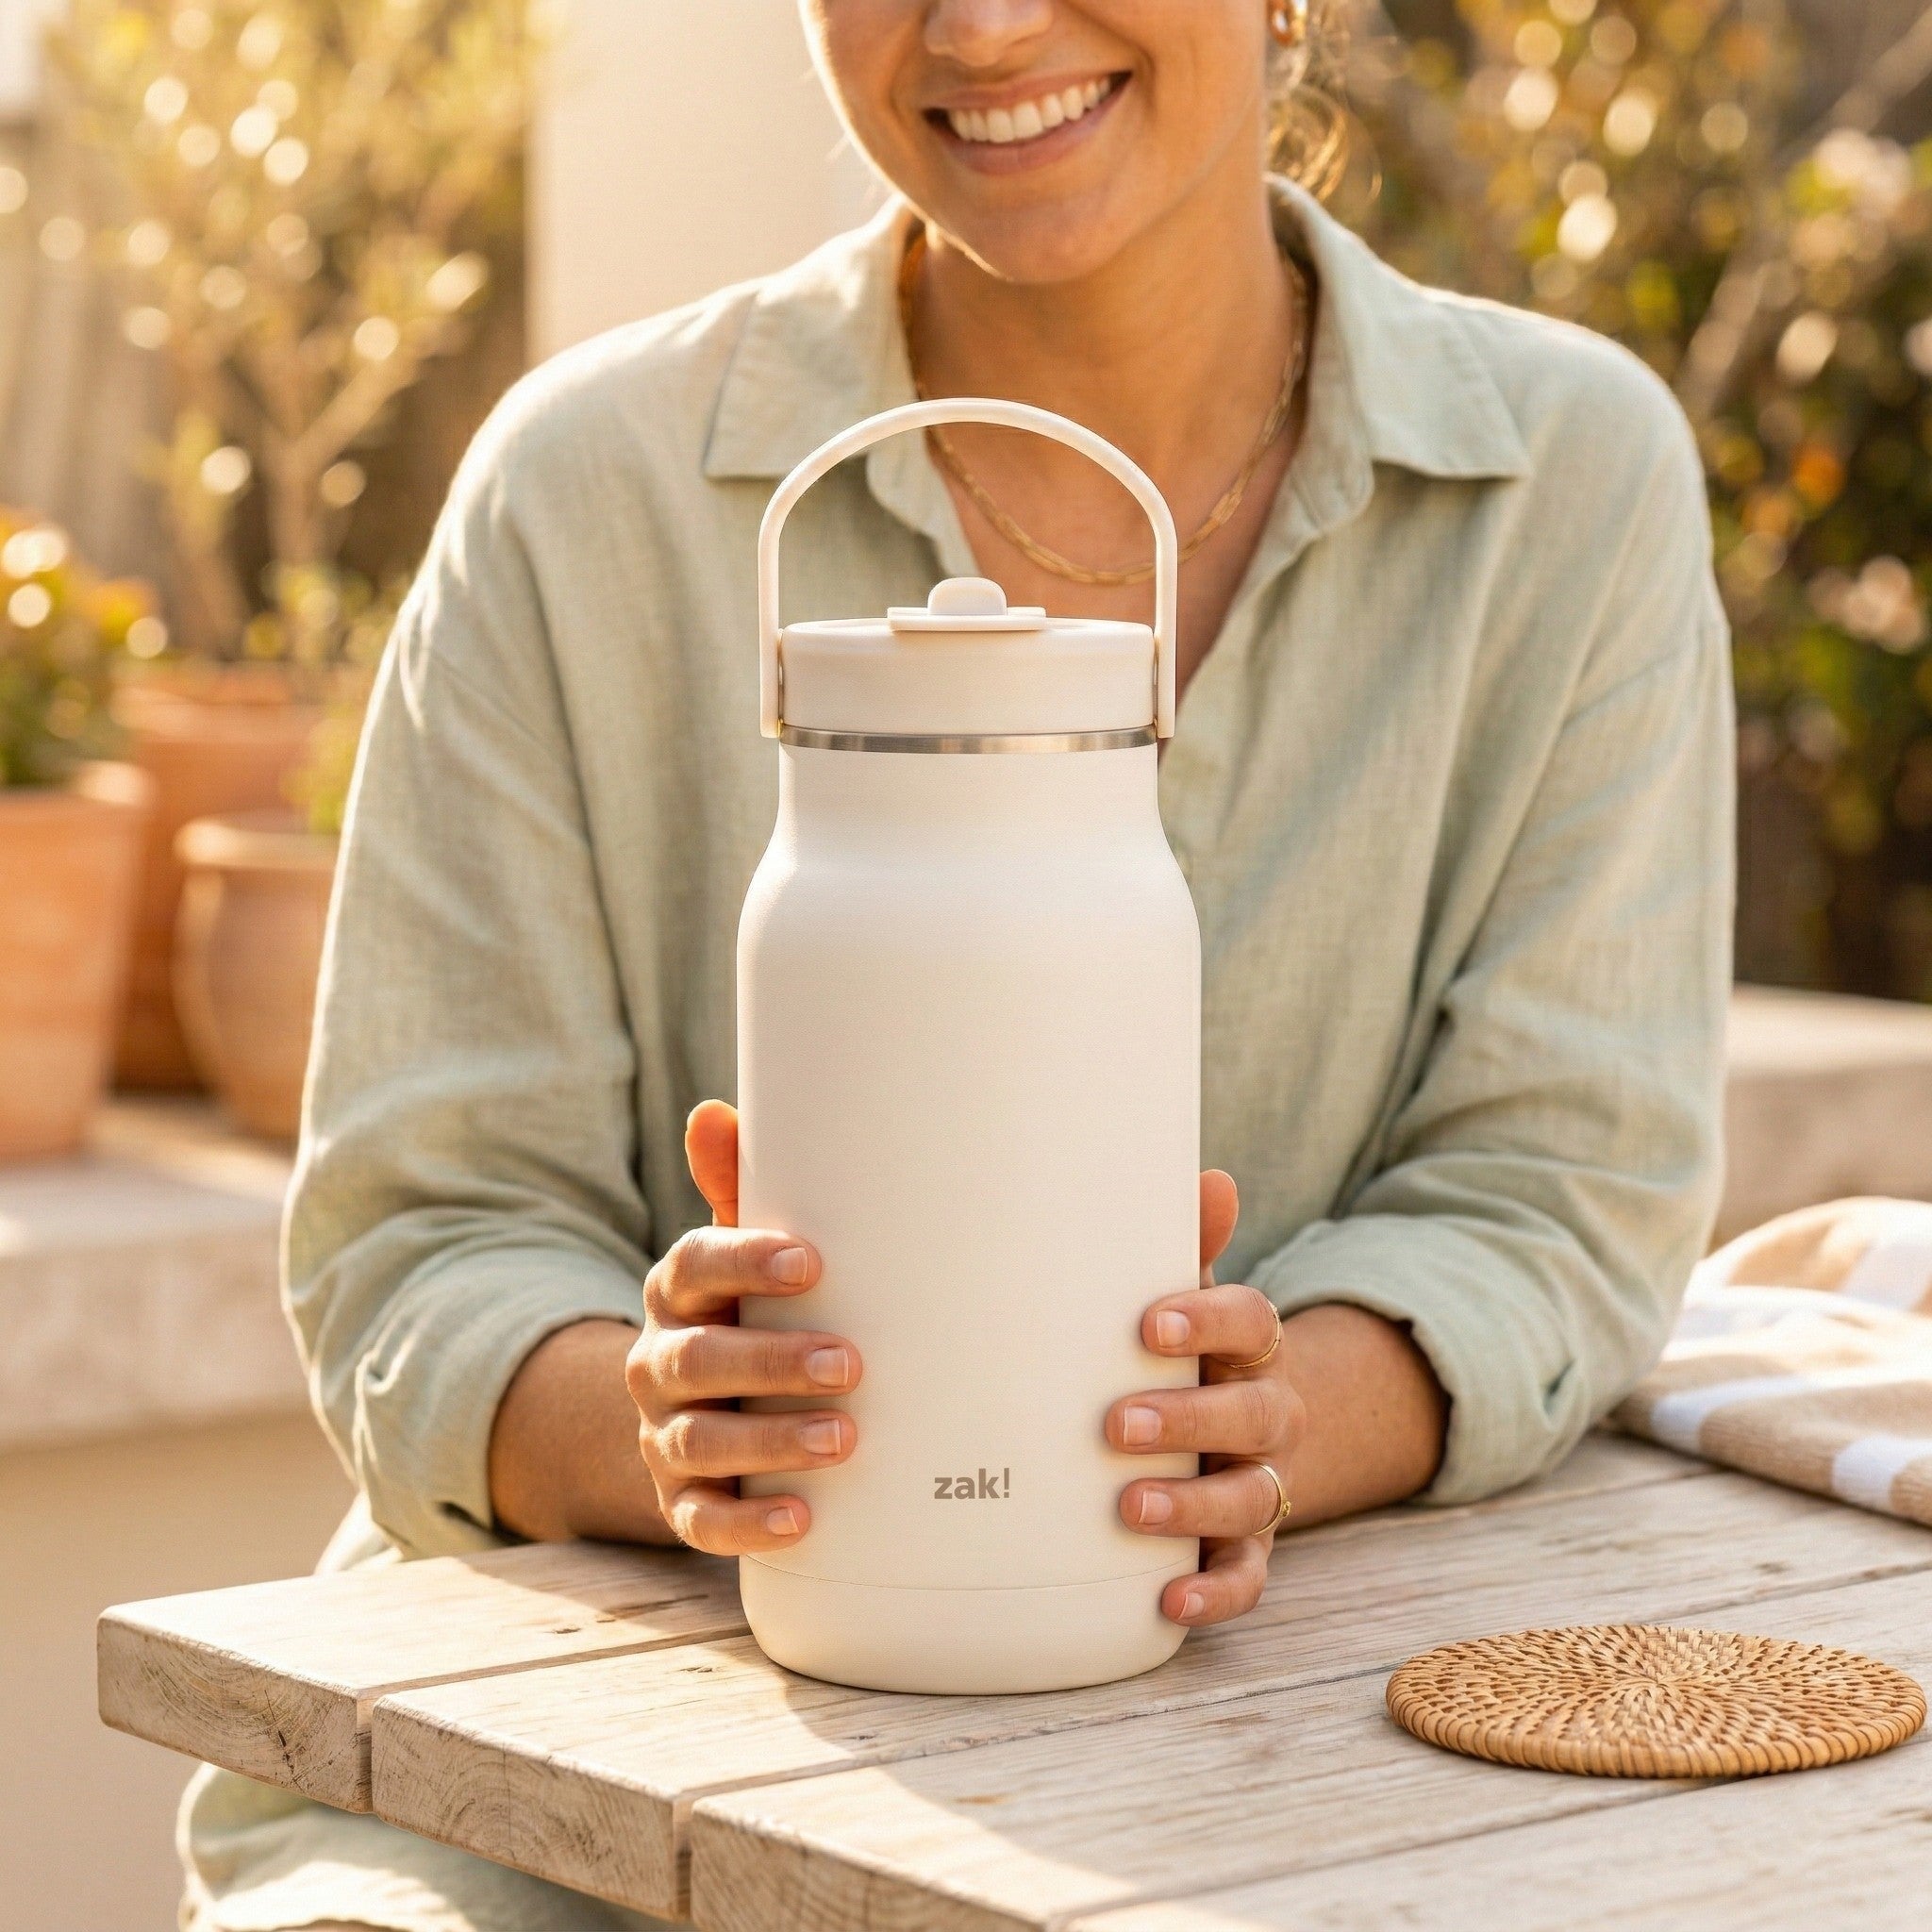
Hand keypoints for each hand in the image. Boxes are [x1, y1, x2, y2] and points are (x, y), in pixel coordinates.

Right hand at [624, 1100, 863, 1554]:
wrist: (699, 1409)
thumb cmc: (748, 1311)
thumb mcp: (743, 1253)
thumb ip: (739, 1188)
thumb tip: (715, 1113)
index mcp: (678, 1292)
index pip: (692, 1267)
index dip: (744, 1262)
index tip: (810, 1261)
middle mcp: (659, 1363)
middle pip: (699, 1361)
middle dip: (773, 1362)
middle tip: (850, 1362)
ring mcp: (664, 1436)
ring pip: (701, 1442)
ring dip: (771, 1442)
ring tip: (843, 1438)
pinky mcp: (679, 1501)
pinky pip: (701, 1521)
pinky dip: (747, 1523)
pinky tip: (801, 1518)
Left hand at [1110, 1172, 1309, 1628]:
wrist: (1225, 1431)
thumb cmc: (1178, 1354)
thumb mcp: (1182, 1299)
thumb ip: (1187, 1243)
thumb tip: (1210, 1177)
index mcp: (1250, 1348)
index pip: (1252, 1323)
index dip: (1208, 1321)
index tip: (1149, 1323)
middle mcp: (1268, 1416)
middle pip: (1254, 1414)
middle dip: (1187, 1419)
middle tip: (1115, 1424)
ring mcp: (1262, 1483)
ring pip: (1250, 1498)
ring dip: (1193, 1506)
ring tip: (1129, 1508)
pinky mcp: (1245, 1547)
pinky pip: (1246, 1577)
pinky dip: (1216, 1595)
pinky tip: (1170, 1602)